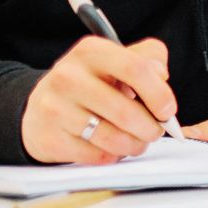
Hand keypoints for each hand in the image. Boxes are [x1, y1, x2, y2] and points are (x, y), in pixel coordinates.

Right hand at [20, 37, 177, 164]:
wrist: (40, 108)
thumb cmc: (90, 83)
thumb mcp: (117, 60)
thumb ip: (148, 59)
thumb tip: (161, 75)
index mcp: (91, 52)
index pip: (136, 69)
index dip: (159, 94)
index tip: (167, 111)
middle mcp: (68, 77)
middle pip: (126, 112)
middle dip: (151, 129)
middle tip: (154, 131)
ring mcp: (55, 108)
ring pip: (113, 139)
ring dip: (134, 145)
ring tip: (136, 141)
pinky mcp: (49, 138)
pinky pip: (97, 155)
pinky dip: (113, 156)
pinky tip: (111, 147)